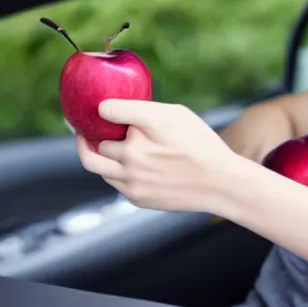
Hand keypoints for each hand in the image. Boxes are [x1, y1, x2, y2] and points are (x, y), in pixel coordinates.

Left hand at [75, 99, 244, 213]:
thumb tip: (105, 108)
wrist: (220, 184)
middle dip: (90, 136)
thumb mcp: (174, 115)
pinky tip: (129, 164)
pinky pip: (116, 184)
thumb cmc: (200, 145)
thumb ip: (138, 109)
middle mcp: (130, 161)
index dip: (100, 108)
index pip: (105, 113)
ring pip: (99, 168)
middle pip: (94, 146)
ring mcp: (132, 183)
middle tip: (87, 130)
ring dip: (98, 156)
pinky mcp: (137, 199)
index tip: (99, 107)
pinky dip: (116, 173)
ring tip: (102, 147)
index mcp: (138, 135)